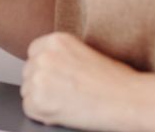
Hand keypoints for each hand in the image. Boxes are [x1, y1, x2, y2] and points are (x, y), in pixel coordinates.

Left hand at [21, 32, 137, 130]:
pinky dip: (42, 114)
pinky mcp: (39, 100)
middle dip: (41, 84)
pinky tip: (62, 111)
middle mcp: (45, 56)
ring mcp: (40, 77)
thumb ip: (60, 56)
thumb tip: (44, 68)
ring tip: (67, 102)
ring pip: (27, 91)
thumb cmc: (116, 80)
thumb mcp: (84, 53)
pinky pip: (29, 109)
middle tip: (63, 93)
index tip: (55, 77)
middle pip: (28, 72)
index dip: (44, 68)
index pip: (34, 53)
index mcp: (56, 40)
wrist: (128, 100)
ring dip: (41, 99)